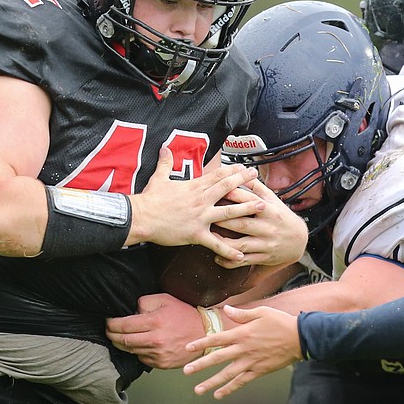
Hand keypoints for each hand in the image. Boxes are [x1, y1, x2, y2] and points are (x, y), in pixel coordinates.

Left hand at [107, 293, 203, 368]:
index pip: (124, 325)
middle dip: (111, 335)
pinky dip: (137, 352)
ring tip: (120, 337)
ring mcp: (158, 354)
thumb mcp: (164, 300)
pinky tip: (140, 344)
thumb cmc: (184, 315)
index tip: (107, 322)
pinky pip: (142, 359)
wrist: (204, 333)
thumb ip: (145, 302)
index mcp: (155, 322)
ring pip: (131, 350)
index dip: (111, 324)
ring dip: (123, 344)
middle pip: (123, 340)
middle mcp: (155, 340)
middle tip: (108, 331)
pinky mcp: (162, 364)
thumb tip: (132, 311)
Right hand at [131, 148, 262, 262]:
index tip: (244, 166)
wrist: (141, 217)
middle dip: (244, 181)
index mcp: (194, 187)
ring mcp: (200, 217)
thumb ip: (165, 163)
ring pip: (228, 212)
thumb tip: (164, 148)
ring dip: (246, 209)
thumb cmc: (149, 199)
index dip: (232, 170)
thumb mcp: (158, 178)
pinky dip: (229, 249)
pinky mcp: (196, 233)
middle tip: (257, 176)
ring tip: (262, 206)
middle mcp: (201, 200)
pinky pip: (216, 243)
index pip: (217, 175)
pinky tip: (241, 254)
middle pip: (226, 188)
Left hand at [183, 304, 300, 397]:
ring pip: (227, 374)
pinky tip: (219, 395)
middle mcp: (243, 349)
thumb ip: (242, 315)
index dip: (201, 343)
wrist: (300, 338)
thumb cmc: (281, 323)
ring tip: (198, 389)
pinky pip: (241, 382)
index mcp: (242, 334)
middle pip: (217, 358)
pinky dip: (230, 389)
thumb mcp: (261, 312)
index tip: (188, 348)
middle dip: (200, 365)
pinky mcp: (259, 371)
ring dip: (211, 382)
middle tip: (186, 371)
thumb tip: (226, 310)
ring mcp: (251, 362)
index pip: (217, 339)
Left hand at [213, 178, 307, 268]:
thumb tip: (243, 170)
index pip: (249, 201)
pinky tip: (217, 257)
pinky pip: (244, 261)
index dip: (233, 196)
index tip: (218, 190)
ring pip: (241, 244)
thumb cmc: (281, 217)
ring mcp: (265, 244)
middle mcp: (267, 228)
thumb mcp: (273, 200)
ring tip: (209, 237)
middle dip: (223, 219)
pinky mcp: (262, 257)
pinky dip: (230, 260)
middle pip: (242, 224)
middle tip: (205, 215)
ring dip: (223, 242)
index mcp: (270, 211)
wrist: (299, 240)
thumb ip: (257, 188)